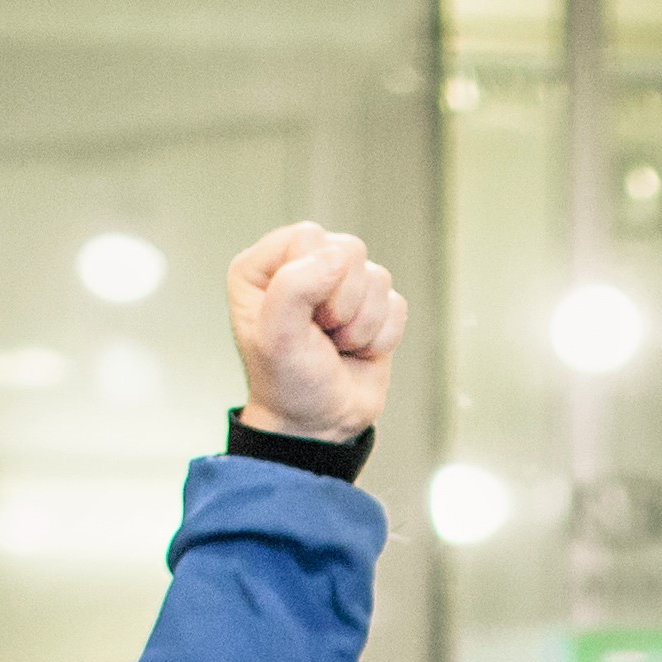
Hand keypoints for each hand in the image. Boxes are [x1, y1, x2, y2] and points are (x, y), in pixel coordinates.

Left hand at [227, 223, 405, 445]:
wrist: (318, 425)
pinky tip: (357, 351)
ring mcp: (340, 286)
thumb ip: (294, 287)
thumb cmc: (287, 383)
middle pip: (349, 250)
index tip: (305, 318)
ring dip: (362, 325)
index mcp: (264, 266)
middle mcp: (301, 267)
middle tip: (323, 334)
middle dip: (344, 303)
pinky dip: (381, 337)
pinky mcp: (373, 307)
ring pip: (378, 277)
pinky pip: (397, 304)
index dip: (315, 277)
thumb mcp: (276, 337)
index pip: (309, 237)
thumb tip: (336, 259)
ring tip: (337, 346)